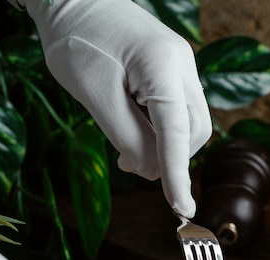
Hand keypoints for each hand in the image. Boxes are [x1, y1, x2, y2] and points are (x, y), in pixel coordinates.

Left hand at [23, 0, 211, 217]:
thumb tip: (151, 171)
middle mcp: (182, 65)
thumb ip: (126, 136)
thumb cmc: (76, 40)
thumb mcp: (93, 94)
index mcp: (163, 66)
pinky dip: (159, 130)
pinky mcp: (173, 70)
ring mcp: (181, 66)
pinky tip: (133, 128)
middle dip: (167, 158)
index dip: (178, 175)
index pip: (178, 133)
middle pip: (193, 132)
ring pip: (188, 124)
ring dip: (162, 145)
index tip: (182, 210)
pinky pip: (176, 111)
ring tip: (124, 147)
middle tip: (127, 165)